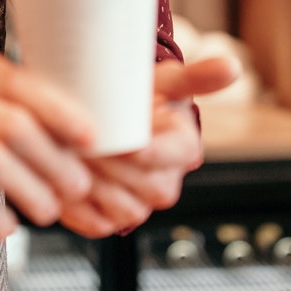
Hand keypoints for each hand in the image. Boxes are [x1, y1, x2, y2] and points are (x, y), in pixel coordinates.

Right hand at [0, 48, 96, 240]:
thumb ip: (25, 116)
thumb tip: (91, 145)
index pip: (25, 86)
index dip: (64, 114)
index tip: (93, 140)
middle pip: (14, 125)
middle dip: (54, 161)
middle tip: (77, 186)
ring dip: (29, 190)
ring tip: (48, 209)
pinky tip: (6, 226)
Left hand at [58, 56, 240, 238]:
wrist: (113, 120)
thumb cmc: (140, 98)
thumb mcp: (166, 82)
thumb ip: (196, 75)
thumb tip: (233, 66)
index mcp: (184, 151)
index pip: (167, 156)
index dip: (142, 151)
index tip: (117, 138)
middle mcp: (165, 186)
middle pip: (141, 184)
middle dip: (110, 165)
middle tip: (78, 143)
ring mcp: (138, 208)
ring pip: (117, 207)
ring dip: (90, 185)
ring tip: (63, 158)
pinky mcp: (110, 221)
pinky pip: (95, 223)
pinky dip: (74, 207)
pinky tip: (57, 181)